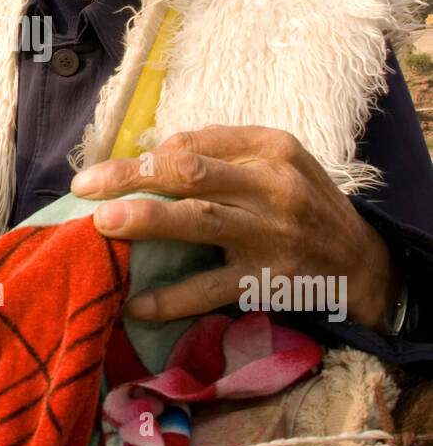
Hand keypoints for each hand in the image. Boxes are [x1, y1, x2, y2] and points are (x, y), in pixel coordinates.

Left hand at [70, 125, 398, 332]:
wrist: (361, 260)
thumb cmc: (304, 203)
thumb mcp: (278, 162)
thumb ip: (223, 152)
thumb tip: (154, 150)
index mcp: (271, 147)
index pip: (196, 142)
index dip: (146, 154)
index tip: (105, 169)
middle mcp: (272, 185)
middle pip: (191, 172)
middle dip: (132, 176)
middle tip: (85, 186)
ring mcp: (270, 234)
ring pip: (198, 221)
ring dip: (146, 220)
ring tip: (102, 223)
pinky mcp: (268, 279)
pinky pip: (210, 289)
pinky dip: (171, 297)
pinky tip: (135, 303)